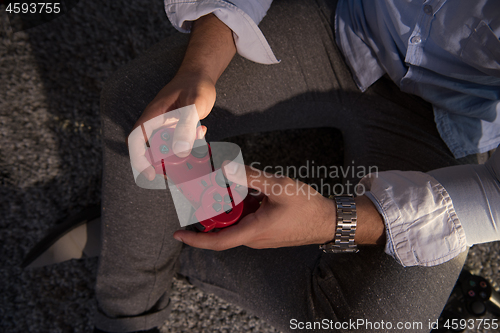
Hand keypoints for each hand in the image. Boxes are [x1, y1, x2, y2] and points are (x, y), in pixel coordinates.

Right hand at [128, 72, 213, 180]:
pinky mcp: (178, 127)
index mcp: (153, 116)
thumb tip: (180, 151)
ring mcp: (167, 125)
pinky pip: (180, 141)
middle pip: (152, 149)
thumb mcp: (193, 104)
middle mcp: (157, 123)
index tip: (149, 174)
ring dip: (181, 153)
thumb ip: (186, 126)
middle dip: (165, 162)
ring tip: (196, 148)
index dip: (139, 159)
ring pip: (168, 147)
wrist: (201, 73)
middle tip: (180, 170)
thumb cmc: (195, 83)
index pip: (136, 140)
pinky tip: (202, 132)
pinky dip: (191, 143)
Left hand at [174, 162, 385, 249]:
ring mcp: (261, 236)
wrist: (329, 220)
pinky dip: (240, 208)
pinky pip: (246, 221)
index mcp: (254, 231)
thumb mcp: (279, 187)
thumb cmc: (307, 207)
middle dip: (209, 213)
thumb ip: (251, 177)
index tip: (178, 235)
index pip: (217, 241)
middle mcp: (254, 238)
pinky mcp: (266, 231)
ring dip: (227, 209)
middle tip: (201, 192)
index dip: (195, 240)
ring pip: (235, 223)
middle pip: (223, 229)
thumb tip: (226, 168)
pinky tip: (246, 191)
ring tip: (224, 187)